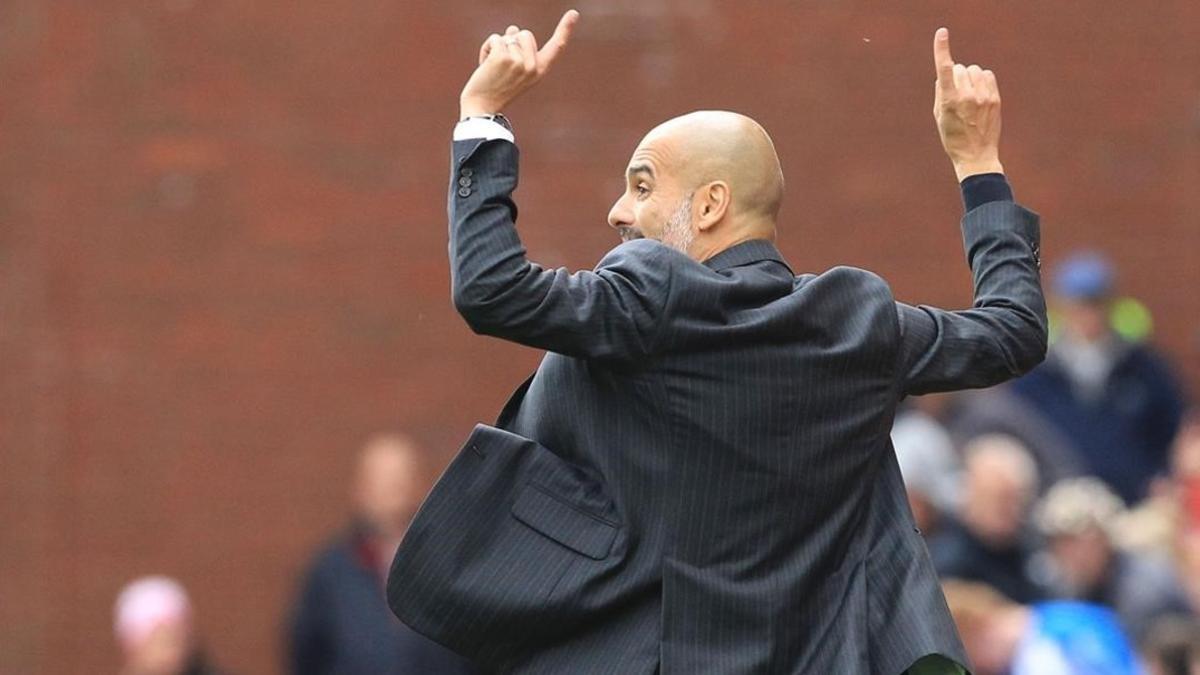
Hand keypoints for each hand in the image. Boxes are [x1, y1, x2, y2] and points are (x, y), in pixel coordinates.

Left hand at [460, 10, 579, 117]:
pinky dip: (487, 47)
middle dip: (513, 41)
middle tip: (502, 64)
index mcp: (539, 71)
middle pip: (525, 34)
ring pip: (509, 35)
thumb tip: (513, 28)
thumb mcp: (515, 72)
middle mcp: (532, 67)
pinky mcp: (503, 57)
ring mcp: (518, 62)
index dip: (566, 29)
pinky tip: (485, 64)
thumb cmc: (496, 88)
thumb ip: (519, 51)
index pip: (556, 47)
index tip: (574, 13)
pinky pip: (495, 38)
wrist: (482, 107)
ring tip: (493, 66)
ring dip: (498, 46)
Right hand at [932, 28, 1003, 180]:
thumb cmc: (953, 137)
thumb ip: (940, 93)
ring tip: (968, 94)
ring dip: (969, 77)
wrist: (976, 156)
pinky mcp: (995, 98)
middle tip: (956, 93)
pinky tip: (979, 93)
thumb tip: (945, 76)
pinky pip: (987, 75)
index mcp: (949, 101)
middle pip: (960, 68)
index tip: (942, 33)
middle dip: (955, 75)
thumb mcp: (939, 117)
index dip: (942, 49)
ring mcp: (983, 97)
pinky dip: (981, 80)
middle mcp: (967, 96)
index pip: (945, 69)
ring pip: (974, 70)